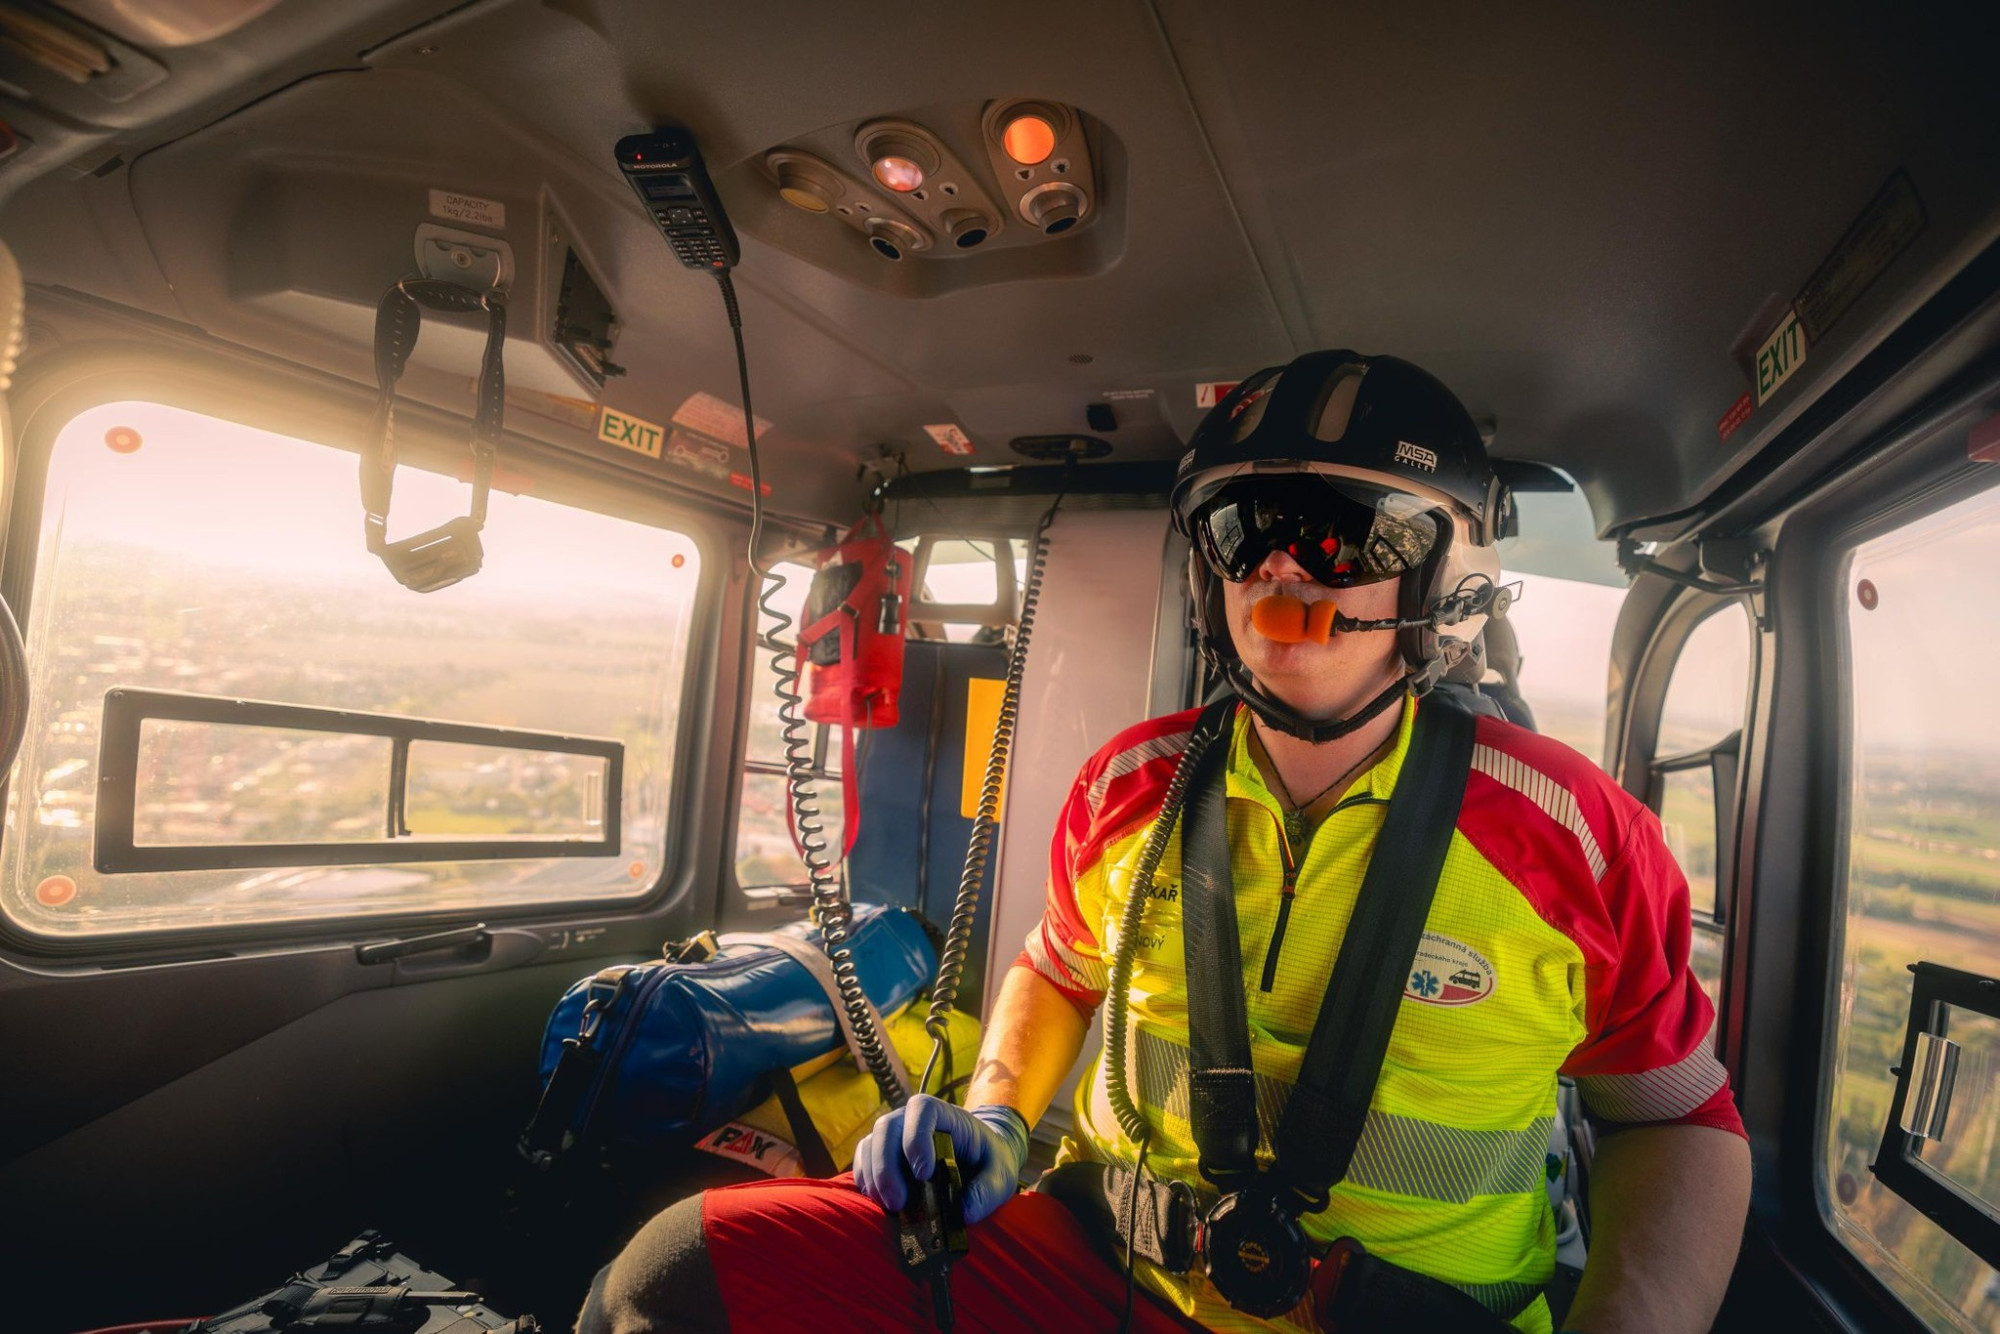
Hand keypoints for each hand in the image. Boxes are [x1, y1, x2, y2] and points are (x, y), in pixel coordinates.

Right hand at [851, 1094, 1029, 1225]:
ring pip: (870, 1143)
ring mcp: (894, 1135)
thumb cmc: (989, 1162)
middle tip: (898, 1203)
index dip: (916, 1137)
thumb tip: (964, 1213)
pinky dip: (866, 1181)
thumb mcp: (1001, 1175)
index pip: (921, 1109)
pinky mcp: (882, 1154)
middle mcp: (912, 1119)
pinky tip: (878, 1202)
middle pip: (887, 1127)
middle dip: (887, 1166)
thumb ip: (988, 1191)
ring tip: (889, 1207)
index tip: (924, 1174)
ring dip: (874, 1177)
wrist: (979, 1161)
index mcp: (944, 1114)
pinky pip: (863, 1161)